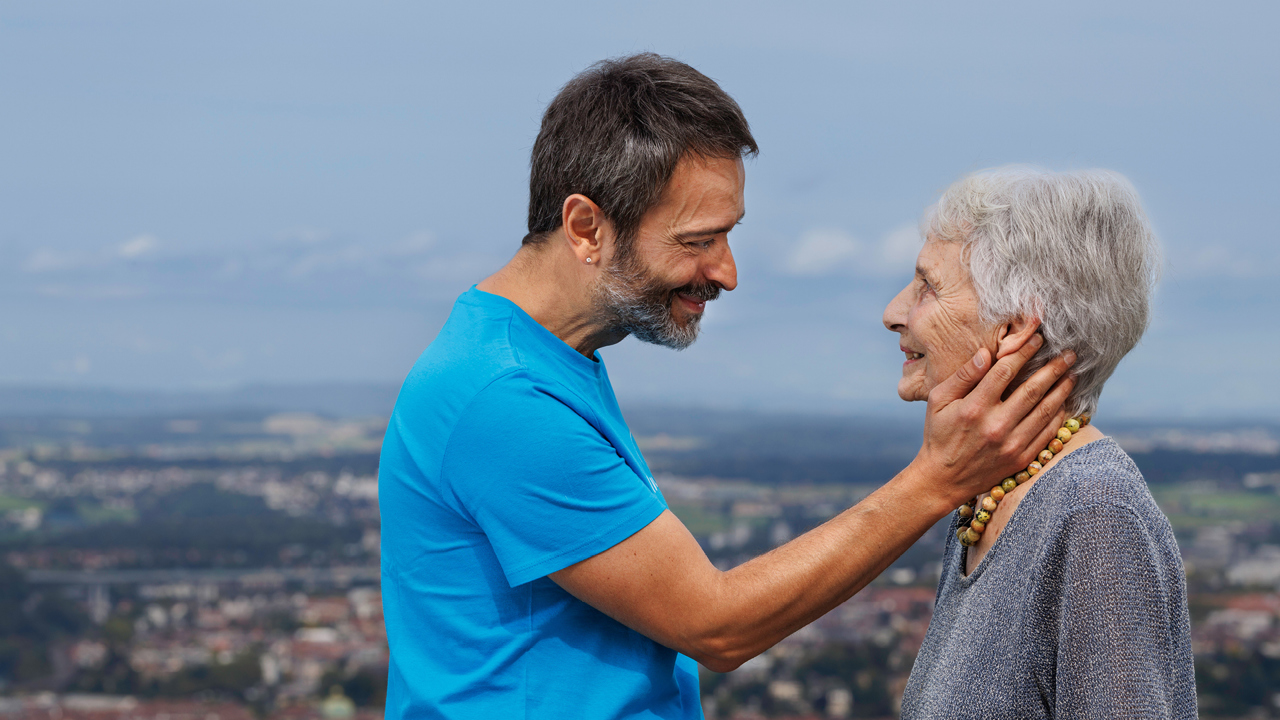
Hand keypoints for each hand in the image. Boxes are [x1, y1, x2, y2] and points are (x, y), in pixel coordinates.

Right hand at [914, 333, 1076, 505]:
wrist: (943, 479)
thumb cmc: (938, 434)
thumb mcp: (938, 401)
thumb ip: (963, 376)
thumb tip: (987, 353)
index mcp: (974, 407)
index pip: (1005, 371)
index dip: (1024, 352)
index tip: (1038, 339)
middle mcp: (995, 425)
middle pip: (1032, 389)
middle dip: (1053, 368)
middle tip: (1069, 353)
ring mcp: (1011, 444)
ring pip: (1045, 410)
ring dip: (1062, 390)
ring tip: (1072, 374)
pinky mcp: (1021, 458)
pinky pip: (1047, 433)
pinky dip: (1059, 416)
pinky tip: (1064, 402)